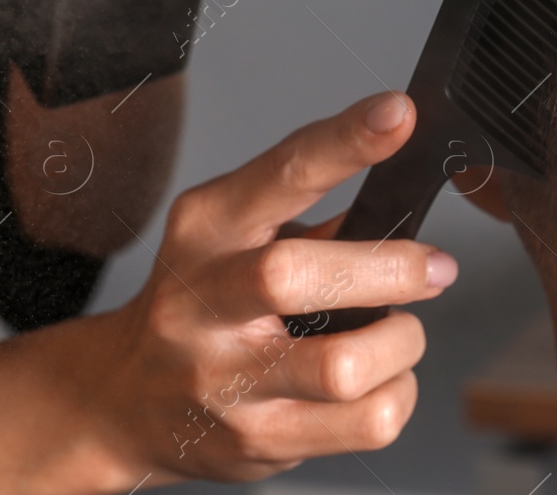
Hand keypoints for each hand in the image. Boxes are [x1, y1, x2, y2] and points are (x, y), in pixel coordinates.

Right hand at [76, 91, 456, 485]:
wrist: (121, 402)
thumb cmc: (201, 305)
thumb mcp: (236, 237)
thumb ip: (314, 217)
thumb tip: (406, 204)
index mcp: (207, 230)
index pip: (280, 174)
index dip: (344, 141)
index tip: (397, 115)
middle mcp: (202, 304)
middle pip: (298, 275)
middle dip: (391, 269)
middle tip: (435, 268)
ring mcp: (224, 382)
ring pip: (346, 367)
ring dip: (400, 343)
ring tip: (395, 335)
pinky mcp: (256, 442)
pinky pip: (367, 421)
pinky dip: (396, 394)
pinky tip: (377, 382)